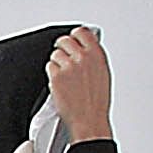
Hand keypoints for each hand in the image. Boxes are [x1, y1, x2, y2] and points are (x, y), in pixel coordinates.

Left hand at [44, 26, 112, 144]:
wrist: (89, 120)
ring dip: (57, 63)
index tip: (72, 40)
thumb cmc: (97, 101)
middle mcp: (82, 58)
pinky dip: (52, 74)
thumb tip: (86, 47)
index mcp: (96, 55)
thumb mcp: (103, 73)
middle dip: (62, 48)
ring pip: (55, 54)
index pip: (81, 32)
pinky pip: (49, 66)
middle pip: (64, 40)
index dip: (74, 36)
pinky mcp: (56, 76)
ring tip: (65, 76)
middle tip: (63, 58)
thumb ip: (93, 57)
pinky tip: (61, 83)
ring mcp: (69, 66)